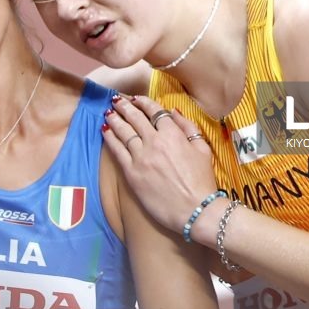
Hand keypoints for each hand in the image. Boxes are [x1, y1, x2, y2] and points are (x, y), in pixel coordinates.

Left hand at [102, 95, 217, 233]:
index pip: (155, 111)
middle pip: (135, 118)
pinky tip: (105, 131)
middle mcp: (154, 142)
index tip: (136, 98)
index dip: (143, 102)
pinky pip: (117, 151)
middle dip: (124, 107)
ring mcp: (141, 157)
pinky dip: (110, 138)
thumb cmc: (202, 181)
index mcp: (173, 134)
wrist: (196, 209)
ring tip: (108, 112)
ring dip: (114, 119)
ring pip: (123, 132)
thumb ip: (188, 127)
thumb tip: (173, 111)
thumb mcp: (203, 149)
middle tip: (116, 101)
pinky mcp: (131, 173)